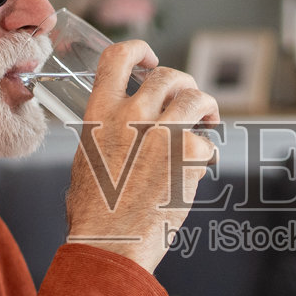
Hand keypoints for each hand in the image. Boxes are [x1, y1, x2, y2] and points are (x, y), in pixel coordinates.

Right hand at [64, 39, 219, 271]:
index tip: (151, 61)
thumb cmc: (94, 215)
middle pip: (169, 76)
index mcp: (100, 113)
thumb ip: (106, 135)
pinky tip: (202, 166)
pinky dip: (208, 153)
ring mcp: (163, 132)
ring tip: (208, 122)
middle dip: (184, 84)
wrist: (111, 245)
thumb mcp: (86, 161)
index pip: (119, 57)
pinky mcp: (189, 154)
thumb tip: (123, 131)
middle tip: (189, 101)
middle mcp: (132, 115)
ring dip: (207, 107)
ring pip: (197, 98)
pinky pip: (207, 141)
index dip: (140, 51)